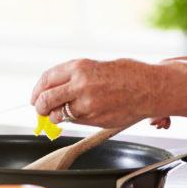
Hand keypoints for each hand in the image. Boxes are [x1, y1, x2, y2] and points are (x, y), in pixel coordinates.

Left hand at [29, 58, 163, 127]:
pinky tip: (82, 114)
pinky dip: (73, 120)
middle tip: (40, 110)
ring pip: (59, 114)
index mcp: (79, 67)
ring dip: (55, 116)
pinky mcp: (95, 118)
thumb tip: (53, 90)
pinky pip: (75, 121)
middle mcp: (80, 84)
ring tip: (60, 114)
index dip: (37, 90)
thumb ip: (74, 77)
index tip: (35, 97)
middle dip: (40, 107)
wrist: (150, 87)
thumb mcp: (96, 66)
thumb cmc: (127, 74)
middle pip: (46, 99)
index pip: (46, 79)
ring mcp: (87, 103)